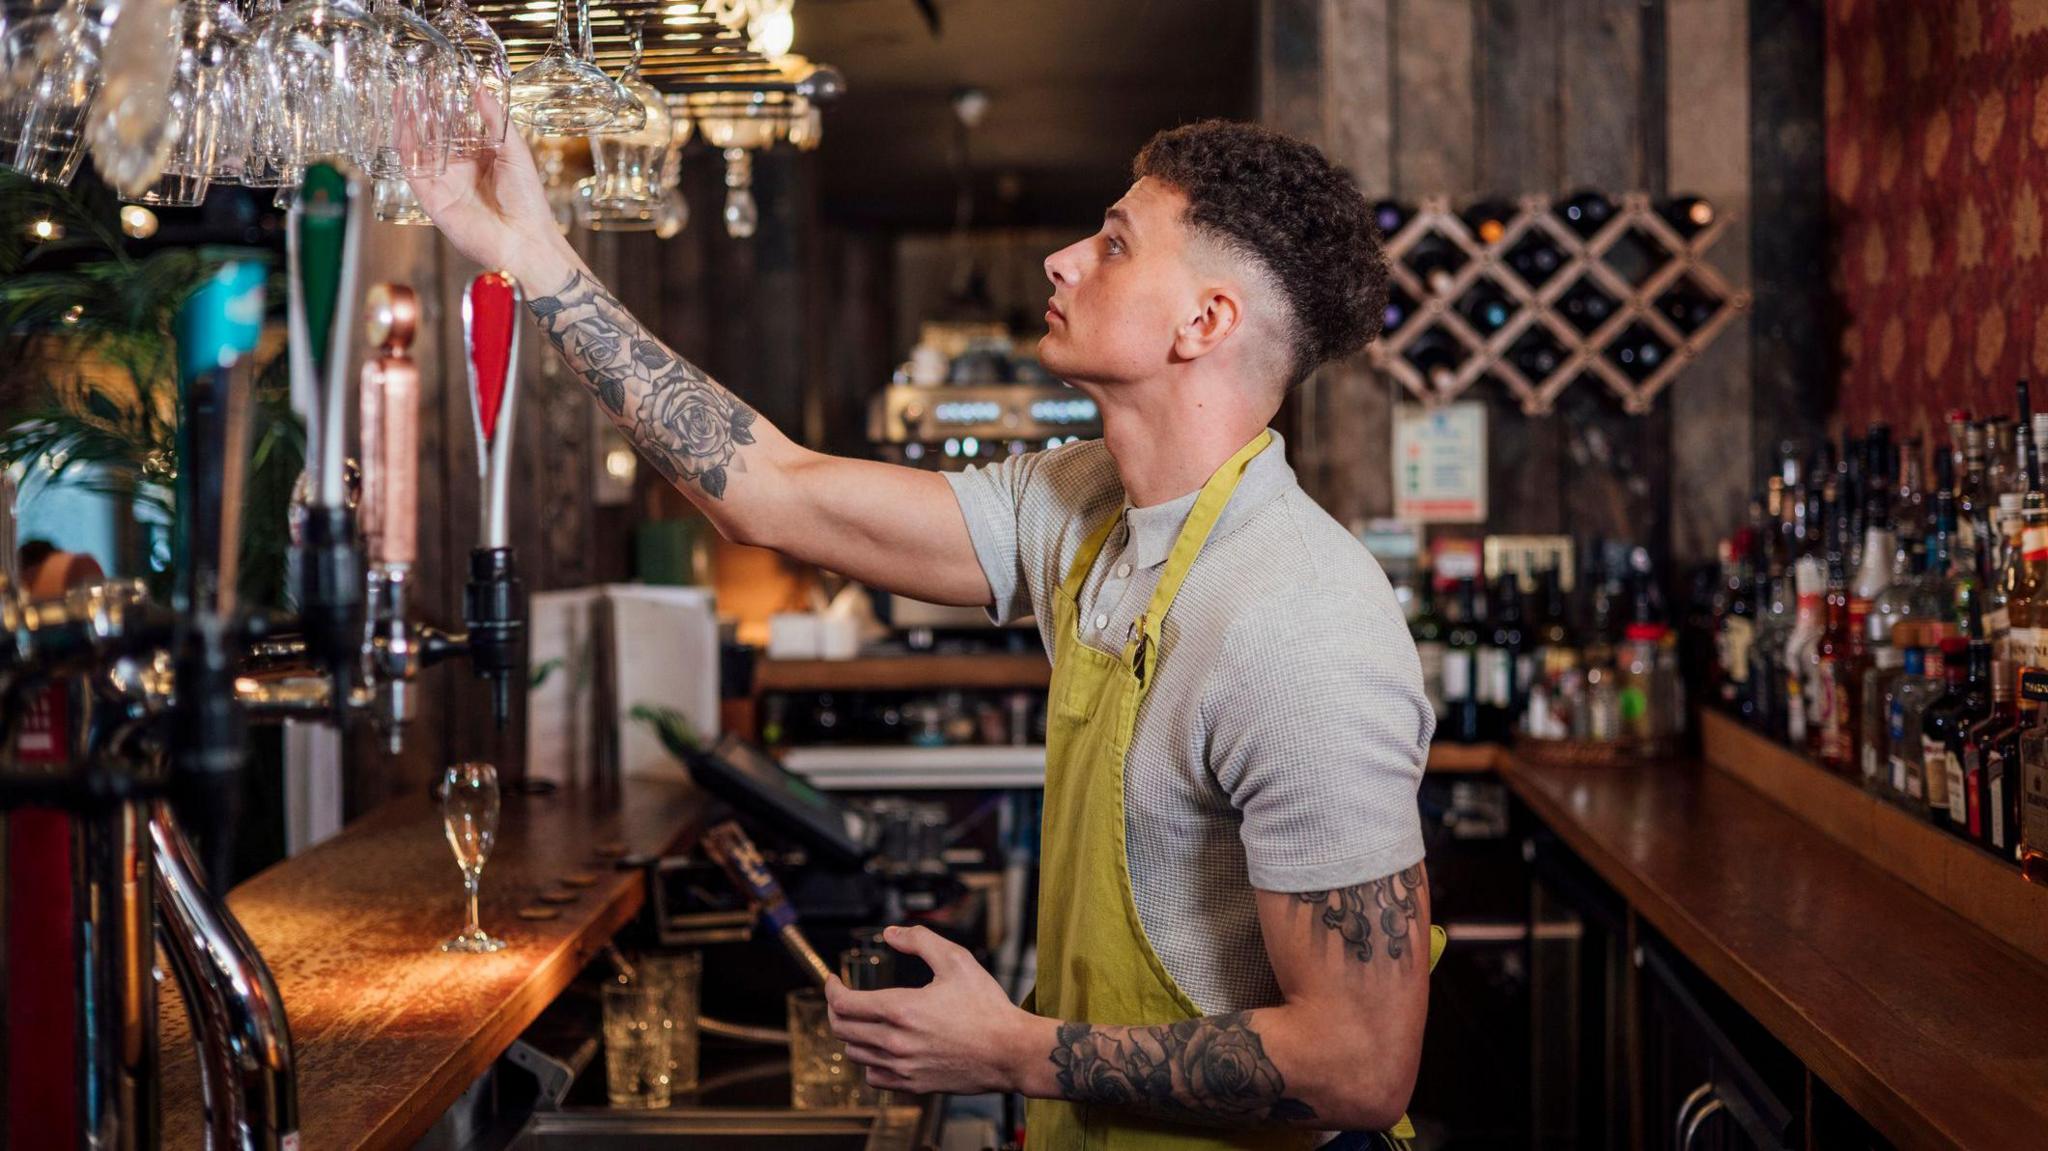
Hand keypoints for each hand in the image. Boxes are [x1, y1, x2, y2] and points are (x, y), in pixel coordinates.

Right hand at [407, 91, 577, 291]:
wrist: (523, 240)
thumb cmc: (527, 201)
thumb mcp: (516, 152)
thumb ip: (496, 122)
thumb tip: (481, 89)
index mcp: (480, 158)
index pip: (456, 127)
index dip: (445, 106)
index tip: (437, 81)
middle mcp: (459, 170)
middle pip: (433, 135)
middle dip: (423, 110)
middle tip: (414, 81)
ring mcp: (443, 183)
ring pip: (418, 149)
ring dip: (408, 123)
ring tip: (401, 95)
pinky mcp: (431, 198)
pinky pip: (412, 170)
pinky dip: (404, 148)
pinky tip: (400, 124)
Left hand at [825, 925, 1039, 1094]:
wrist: (1010, 1051)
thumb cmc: (986, 1007)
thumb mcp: (956, 960)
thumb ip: (920, 940)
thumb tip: (891, 932)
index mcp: (901, 1009)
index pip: (843, 1003)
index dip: (831, 989)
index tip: (833, 981)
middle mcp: (895, 1041)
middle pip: (841, 1029)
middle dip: (835, 1009)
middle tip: (842, 998)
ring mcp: (903, 1067)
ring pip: (855, 1054)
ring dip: (852, 1035)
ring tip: (862, 1021)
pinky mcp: (913, 1085)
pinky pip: (874, 1077)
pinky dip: (869, 1062)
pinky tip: (880, 1049)